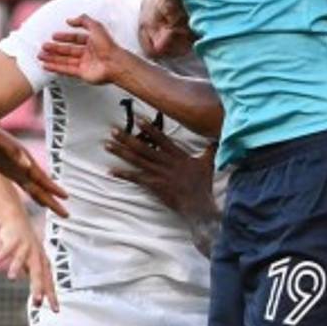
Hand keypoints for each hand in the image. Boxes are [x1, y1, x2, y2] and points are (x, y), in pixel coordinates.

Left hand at [0, 121, 68, 218]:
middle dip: (53, 200)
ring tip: (55, 208)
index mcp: (23, 158)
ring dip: (45, 197)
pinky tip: (38, 200)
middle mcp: (23, 165)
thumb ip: (13, 152)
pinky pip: (25, 185)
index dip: (52, 188)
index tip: (66, 197)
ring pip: (35, 187)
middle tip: (66, 215)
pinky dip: (33, 193)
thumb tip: (27, 165)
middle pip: (41, 186)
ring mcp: (17, 168)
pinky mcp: (9, 170)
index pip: (41, 177)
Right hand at [0, 220, 57, 312]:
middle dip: (38, 287)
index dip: (52, 295)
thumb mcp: (34, 262)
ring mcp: (25, 246)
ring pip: (21, 259)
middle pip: (38, 273)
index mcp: (42, 262)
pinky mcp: (12, 240)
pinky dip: (0, 256)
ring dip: (16, 268)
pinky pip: (5, 249)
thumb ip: (37, 278)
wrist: (17, 220)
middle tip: (37, 301)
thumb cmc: (27, 245)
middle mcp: (35, 255)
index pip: (48, 281)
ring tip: (11, 278)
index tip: (55, 310)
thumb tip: (41, 296)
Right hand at [37, 14, 128, 85]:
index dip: (65, 37)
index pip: (75, 38)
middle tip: (44, 46)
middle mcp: (88, 53)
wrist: (114, 63)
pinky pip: (66, 70)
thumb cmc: (109, 47)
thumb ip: (83, 20)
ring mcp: (84, 63)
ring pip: (65, 60)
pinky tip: (48, 66)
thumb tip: (70, 20)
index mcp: (92, 42)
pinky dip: (56, 68)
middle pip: (68, 50)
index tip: (55, 36)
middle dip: (55, 48)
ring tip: (41, 56)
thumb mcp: (96, 27)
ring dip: (52, 58)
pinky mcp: (82, 73)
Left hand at [104, 118, 218, 223]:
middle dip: (127, 138)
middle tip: (113, 130)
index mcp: (178, 156)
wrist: (199, 205)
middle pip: (144, 148)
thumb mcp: (208, 163)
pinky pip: (136, 179)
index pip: (161, 139)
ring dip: (121, 153)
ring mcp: (159, 174)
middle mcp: (166, 162)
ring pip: (137, 161)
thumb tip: (218, 138)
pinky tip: (111, 171)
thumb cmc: (203, 185)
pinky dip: (124, 175)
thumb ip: (210, 149)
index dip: (150, 129)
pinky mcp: (154, 186)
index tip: (138, 119)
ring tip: (108, 145)